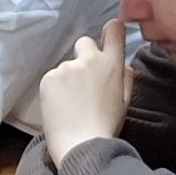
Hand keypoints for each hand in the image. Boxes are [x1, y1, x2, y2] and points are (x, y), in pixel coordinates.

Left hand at [34, 18, 133, 161]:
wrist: (81, 146)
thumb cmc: (106, 127)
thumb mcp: (125, 103)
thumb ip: (126, 79)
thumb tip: (125, 66)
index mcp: (112, 64)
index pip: (113, 28)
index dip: (111, 31)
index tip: (108, 39)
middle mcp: (89, 59)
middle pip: (84, 42)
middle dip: (84, 56)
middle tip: (84, 82)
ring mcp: (67, 67)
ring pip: (67, 65)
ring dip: (68, 78)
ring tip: (71, 103)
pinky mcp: (49, 78)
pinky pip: (52, 78)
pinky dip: (55, 89)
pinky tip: (60, 107)